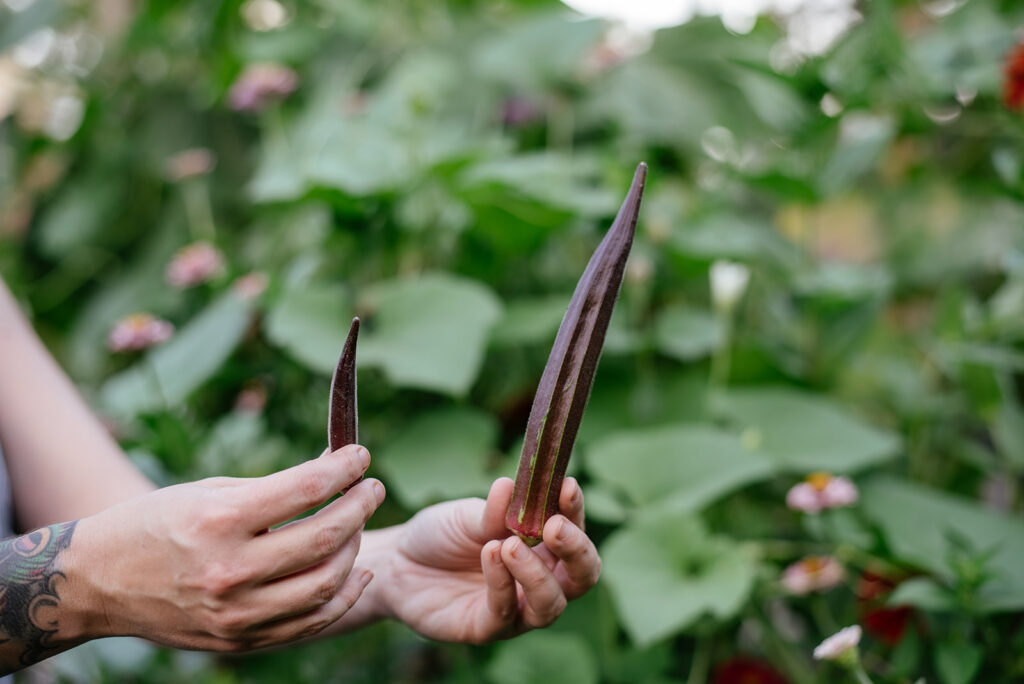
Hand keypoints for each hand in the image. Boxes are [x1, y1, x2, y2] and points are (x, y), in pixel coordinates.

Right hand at [63, 444, 384, 651]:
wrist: (98, 584)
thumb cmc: (155, 524)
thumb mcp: (208, 492)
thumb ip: (273, 488)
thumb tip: (334, 471)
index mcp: (220, 520)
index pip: (306, 489)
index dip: (344, 469)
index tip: (361, 456)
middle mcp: (230, 569)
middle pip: (325, 537)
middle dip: (361, 506)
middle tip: (373, 489)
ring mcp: (236, 612)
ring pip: (326, 583)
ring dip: (355, 549)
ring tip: (358, 525)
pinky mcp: (240, 639)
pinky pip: (310, 622)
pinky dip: (342, 596)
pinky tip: (355, 572)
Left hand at [369, 476, 599, 643]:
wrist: (397, 562)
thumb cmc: (441, 535)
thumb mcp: (467, 515)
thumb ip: (493, 509)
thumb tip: (511, 485)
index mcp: (541, 546)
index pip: (574, 531)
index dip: (576, 511)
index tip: (566, 487)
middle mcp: (538, 579)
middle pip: (582, 576)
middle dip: (576, 550)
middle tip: (555, 526)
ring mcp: (517, 608)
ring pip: (551, 604)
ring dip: (537, 573)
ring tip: (510, 544)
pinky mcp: (488, 628)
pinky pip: (506, 613)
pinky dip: (502, 582)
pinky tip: (490, 554)